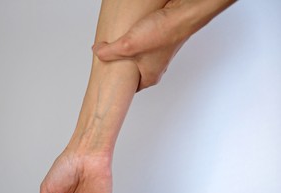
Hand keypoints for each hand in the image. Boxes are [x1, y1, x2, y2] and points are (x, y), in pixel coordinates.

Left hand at [92, 0, 235, 90]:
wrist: (183, 14)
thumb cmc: (163, 33)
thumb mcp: (128, 45)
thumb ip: (109, 51)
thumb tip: (97, 51)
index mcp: (150, 76)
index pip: (132, 88)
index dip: (120, 86)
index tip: (112, 83)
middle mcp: (157, 67)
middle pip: (135, 73)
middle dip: (122, 69)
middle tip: (111, 65)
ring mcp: (160, 54)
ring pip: (140, 58)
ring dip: (130, 53)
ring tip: (119, 48)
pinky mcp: (161, 40)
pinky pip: (146, 45)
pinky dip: (137, 42)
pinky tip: (131, 34)